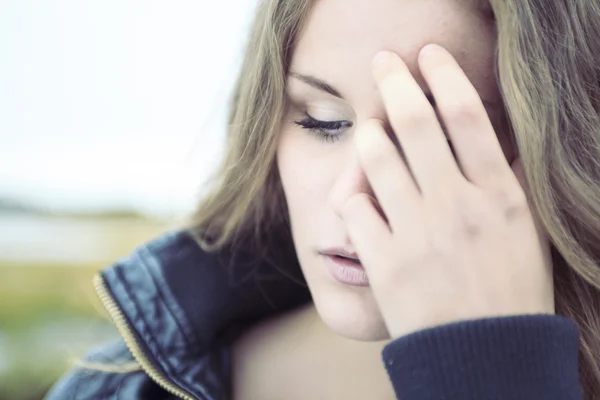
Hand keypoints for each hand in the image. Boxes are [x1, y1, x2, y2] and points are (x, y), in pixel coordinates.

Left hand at [340, 44, 554, 339]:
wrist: (483, 358)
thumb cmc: (509, 295)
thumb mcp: (527, 235)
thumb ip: (509, 185)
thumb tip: (500, 143)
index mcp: (497, 197)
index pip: (469, 117)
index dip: (445, 77)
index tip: (429, 55)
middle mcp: (457, 207)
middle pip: (417, 125)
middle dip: (396, 82)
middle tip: (384, 62)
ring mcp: (417, 235)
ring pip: (377, 160)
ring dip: (368, 134)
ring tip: (369, 127)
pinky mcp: (385, 263)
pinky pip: (356, 210)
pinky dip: (353, 195)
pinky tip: (358, 194)